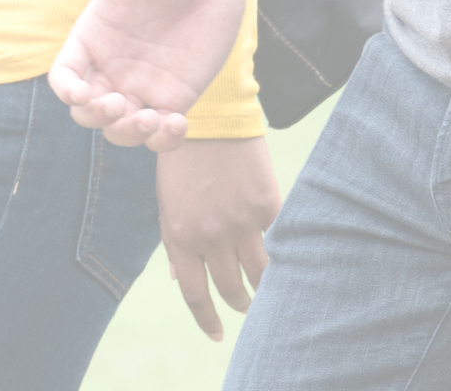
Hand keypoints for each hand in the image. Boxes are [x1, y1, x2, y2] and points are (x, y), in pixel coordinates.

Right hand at [51, 0, 252, 149]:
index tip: (82, 91)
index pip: (65, 78)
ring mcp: (143, 86)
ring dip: (127, 135)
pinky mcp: (176, 98)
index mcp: (92, 39)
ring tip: (150, 119)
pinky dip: (164, 140)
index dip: (66, 91)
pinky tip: (176, 122)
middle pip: (87, 113)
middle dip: (97, 116)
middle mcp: (112, 69)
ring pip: (120, 131)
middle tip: (119, 102)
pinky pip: (162, 134)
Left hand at [154, 137, 278, 340]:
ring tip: (266, 287)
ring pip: (260, 273)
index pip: (195, 294)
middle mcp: (210, 235)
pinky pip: (278, 240)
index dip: (207, 319)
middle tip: (244, 304)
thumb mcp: (166, 202)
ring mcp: (241, 222)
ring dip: (263, 286)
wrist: (210, 115)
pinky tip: (284, 254)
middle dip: (238, 303)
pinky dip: (281, 250)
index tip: (217, 335)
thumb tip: (181, 281)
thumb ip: (174, 242)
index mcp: (180, 236)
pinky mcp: (267, 205)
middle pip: (230, 288)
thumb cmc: (183, 159)